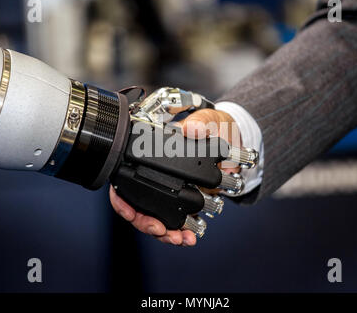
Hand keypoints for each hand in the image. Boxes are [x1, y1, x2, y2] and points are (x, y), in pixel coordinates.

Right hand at [110, 108, 240, 245]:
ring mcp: (170, 192)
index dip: (122, 200)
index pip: (125, 182)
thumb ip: (200, 122)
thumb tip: (190, 129)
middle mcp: (156, 177)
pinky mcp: (185, 202)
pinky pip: (176, 222)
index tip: (130, 212)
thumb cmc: (214, 126)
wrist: (234, 140)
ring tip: (179, 238)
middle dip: (146, 223)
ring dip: (164, 233)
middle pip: (137, 207)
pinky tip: (189, 238)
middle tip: (160, 229)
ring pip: (155, 219)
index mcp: (151, 157)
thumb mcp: (209, 119)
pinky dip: (181, 233)